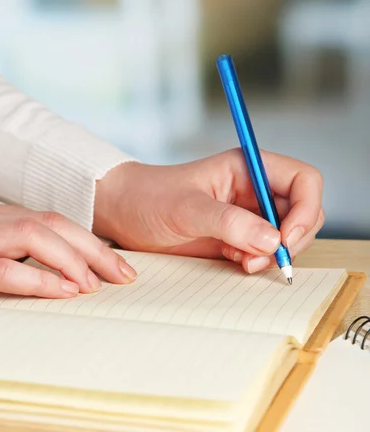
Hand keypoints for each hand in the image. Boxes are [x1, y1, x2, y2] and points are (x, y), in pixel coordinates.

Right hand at [0, 196, 135, 299]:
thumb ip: (11, 256)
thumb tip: (63, 278)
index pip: (48, 221)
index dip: (88, 241)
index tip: (117, 265)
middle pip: (49, 223)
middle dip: (93, 248)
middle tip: (123, 274)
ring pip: (31, 234)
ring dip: (71, 260)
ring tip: (93, 285)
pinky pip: (3, 270)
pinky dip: (39, 280)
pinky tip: (63, 291)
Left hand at [94, 149, 323, 272]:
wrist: (124, 215)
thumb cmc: (149, 198)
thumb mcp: (187, 208)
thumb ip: (229, 222)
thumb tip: (273, 240)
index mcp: (249, 168)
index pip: (304, 180)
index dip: (307, 209)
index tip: (286, 238)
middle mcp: (254, 190)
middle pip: (303, 212)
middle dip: (292, 238)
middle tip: (265, 258)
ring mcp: (248, 215)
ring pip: (287, 236)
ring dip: (275, 254)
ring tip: (244, 262)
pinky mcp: (237, 238)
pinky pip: (265, 252)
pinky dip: (260, 262)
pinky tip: (236, 263)